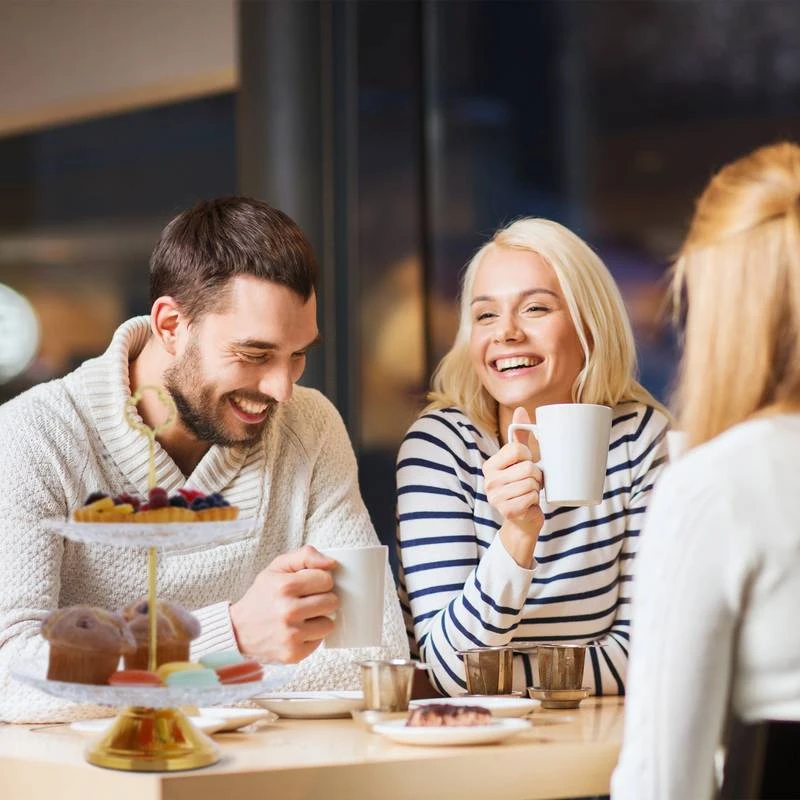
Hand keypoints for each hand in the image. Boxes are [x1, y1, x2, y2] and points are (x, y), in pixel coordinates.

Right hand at [230, 545, 338, 662]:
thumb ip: (306, 556)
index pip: (327, 580)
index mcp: (285, 586)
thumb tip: (332, 563)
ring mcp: (291, 635)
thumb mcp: (277, 567)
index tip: (308, 586)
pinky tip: (296, 631)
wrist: (237, 630)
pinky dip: (311, 636)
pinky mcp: (293, 654)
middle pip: (332, 602)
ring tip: (302, 617)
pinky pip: (320, 641)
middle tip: (306, 601)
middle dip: (322, 600)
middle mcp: (288, 611)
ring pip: (329, 623)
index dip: (320, 581)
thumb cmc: (262, 596)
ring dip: (319, 620)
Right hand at [483, 407, 543, 563]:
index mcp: (490, 465)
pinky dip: (535, 501)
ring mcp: (495, 497)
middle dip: (536, 475)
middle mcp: (489, 480)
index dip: (529, 456)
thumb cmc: (523, 486)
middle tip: (530, 482)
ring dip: (536, 488)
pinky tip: (528, 504)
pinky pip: (531, 497)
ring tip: (530, 492)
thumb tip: (520, 409)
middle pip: (528, 467)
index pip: (517, 449)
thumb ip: (521, 436)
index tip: (526, 465)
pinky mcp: (506, 511)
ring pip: (531, 483)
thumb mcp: (522, 460)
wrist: (522, 521)